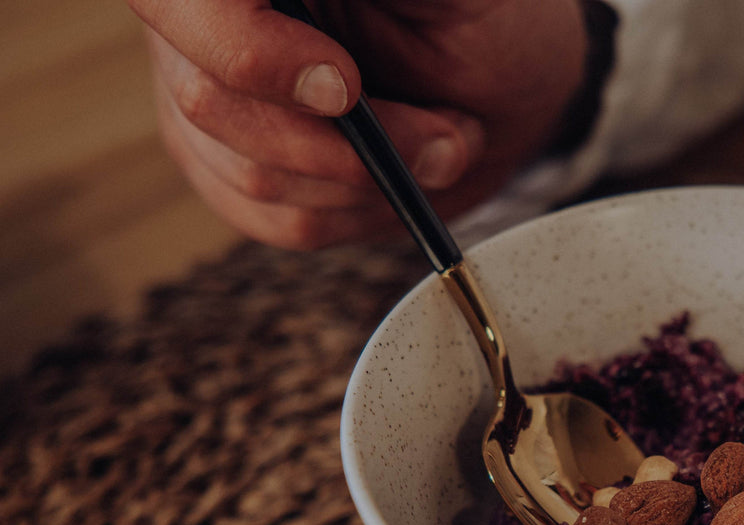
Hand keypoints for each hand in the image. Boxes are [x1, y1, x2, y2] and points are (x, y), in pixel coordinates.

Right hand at [128, 0, 587, 248]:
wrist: (501, 74)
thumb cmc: (478, 13)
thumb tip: (329, 47)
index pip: (179, 0)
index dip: (249, 53)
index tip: (344, 88)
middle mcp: (201, 20)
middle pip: (209, 99)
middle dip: (342, 143)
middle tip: (442, 138)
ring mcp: (206, 94)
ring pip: (249, 174)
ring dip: (370, 183)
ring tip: (444, 142)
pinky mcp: (231, 167)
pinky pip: (276, 220)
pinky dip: (360, 214)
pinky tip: (404, 179)